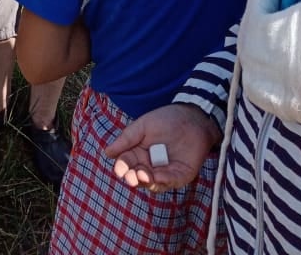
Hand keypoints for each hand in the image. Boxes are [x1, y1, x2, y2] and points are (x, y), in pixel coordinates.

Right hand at [104, 104, 219, 191]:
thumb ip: (126, 139)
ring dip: (146, 181)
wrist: (192, 118)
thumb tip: (107, 152)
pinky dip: (163, 180)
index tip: (119, 170)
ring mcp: (165, 172)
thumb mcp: (142, 126)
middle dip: (133, 178)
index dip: (122, 168)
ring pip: (152, 183)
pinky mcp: (180, 175)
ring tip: (143, 175)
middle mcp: (150, 165)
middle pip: (137, 177)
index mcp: (138, 153)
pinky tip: (158, 176)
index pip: (126, 163)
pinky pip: (170, 182)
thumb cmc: (166, 119)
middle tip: (131, 177)